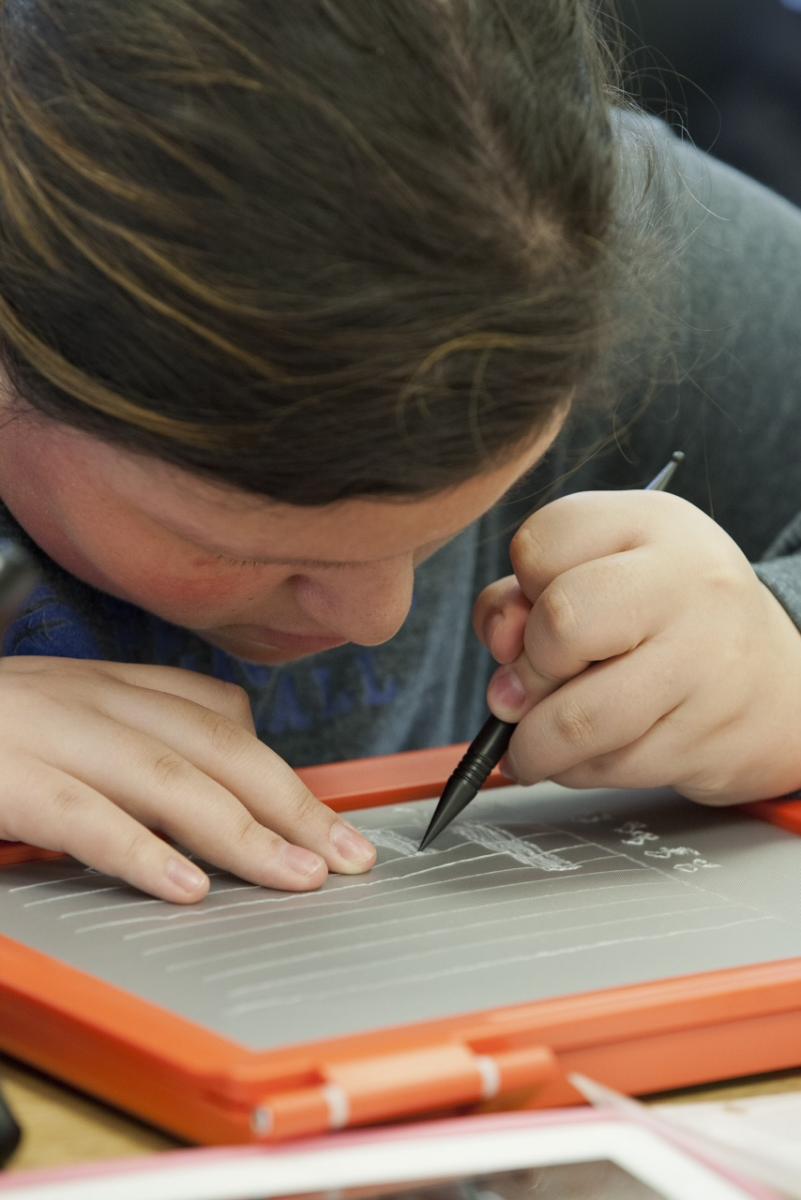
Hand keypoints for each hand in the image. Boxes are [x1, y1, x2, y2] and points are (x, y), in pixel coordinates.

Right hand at [0, 658, 374, 900]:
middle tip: (346, 857)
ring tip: (296, 876)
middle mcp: (83, 695)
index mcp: (102, 683)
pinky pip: (78, 813)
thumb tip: (224, 759)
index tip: (332, 823)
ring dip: (242, 830)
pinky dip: (136, 850)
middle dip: (291, 803)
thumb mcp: (63, 722)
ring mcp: (41, 729)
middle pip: (215, 746)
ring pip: (165, 775)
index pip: (219, 716)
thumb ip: (135, 734)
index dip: (283, 771)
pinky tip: (185, 888)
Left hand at [474, 490, 800, 804]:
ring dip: (535, 742)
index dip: (520, 587)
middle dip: (528, 665)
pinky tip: (585, 754)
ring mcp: (703, 662)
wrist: (778, 681)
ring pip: (577, 718)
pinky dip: (575, 770)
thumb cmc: (669, 619)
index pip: (541, 543)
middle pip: (561, 622)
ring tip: (534, 740)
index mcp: (652, 523)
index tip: (538, 607)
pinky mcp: (705, 737)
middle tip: (533, 680)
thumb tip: (501, 652)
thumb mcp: (604, 570)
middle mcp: (686, 584)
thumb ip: (525, 596)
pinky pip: (607, 766)